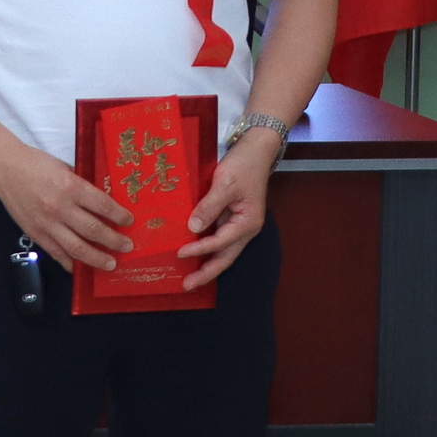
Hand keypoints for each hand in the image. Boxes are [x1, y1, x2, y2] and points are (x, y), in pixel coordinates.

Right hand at [0, 138, 137, 274]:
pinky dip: (70, 263)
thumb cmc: (36, 164)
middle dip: (114, 241)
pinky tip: (81, 268)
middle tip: (126, 247)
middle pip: (93, 230)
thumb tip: (102, 202)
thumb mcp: (65, 168)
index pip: (102, 206)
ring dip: (97, 258)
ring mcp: (47, 223)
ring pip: (76, 248)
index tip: (129, 221)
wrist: (4, 169)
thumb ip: (82, 186)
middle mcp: (60, 207)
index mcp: (70, 186)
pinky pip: (56, 253)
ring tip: (110, 263)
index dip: (119, 216)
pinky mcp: (36, 234)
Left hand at [178, 128, 280, 284]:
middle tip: (187, 285)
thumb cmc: (243, 166)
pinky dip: (207, 248)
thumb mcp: (225, 184)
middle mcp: (245, 229)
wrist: (256, 151)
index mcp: (247, 223)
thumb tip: (193, 228)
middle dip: (207, 273)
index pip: (221, 242)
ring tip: (189, 277)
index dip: (200, 249)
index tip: (180, 252)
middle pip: (225, 257)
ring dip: (207, 264)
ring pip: (223, 251)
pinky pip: (218, 238)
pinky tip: (193, 252)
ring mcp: (239, 225)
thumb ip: (209, 206)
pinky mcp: (232, 219)